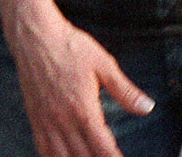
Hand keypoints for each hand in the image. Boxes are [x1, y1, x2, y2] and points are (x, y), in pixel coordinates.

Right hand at [4, 6, 152, 156]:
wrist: (36, 37)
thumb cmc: (69, 47)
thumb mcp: (103, 65)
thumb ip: (125, 90)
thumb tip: (146, 106)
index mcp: (83, 110)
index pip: (103, 148)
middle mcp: (64, 121)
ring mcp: (47, 122)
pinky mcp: (35, 119)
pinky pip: (43, 149)